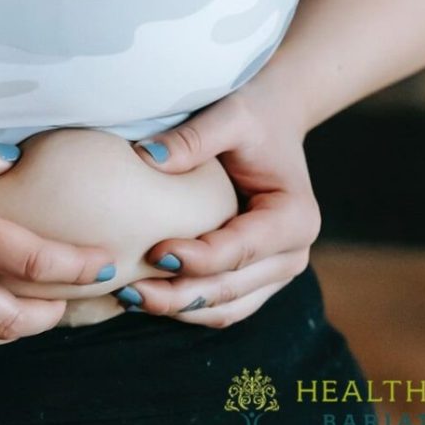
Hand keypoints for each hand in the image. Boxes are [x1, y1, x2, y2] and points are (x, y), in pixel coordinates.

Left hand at [112, 92, 319, 326]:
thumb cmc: (252, 115)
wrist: (274, 120)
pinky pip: (222, 305)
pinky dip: (187, 306)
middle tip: (129, 289)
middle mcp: (292, 254)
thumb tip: (146, 159)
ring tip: (129, 298)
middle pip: (231, 289)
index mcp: (295, 217)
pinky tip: (146, 296)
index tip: (154, 251)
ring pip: (226, 307)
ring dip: (179, 308)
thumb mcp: (229, 116)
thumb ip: (193, 139)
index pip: (241, 250)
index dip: (198, 258)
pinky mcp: (256, 277)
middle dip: (179, 295)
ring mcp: (277, 271)